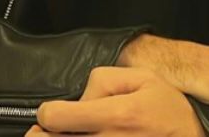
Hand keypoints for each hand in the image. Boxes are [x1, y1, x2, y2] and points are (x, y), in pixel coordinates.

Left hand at [23, 66, 202, 135]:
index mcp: (114, 115)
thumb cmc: (167, 109)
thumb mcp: (144, 78)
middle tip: (50, 129)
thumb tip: (80, 98)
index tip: (53, 110)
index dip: (47, 112)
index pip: (55, 117)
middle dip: (41, 134)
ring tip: (65, 134)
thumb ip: (106, 78)